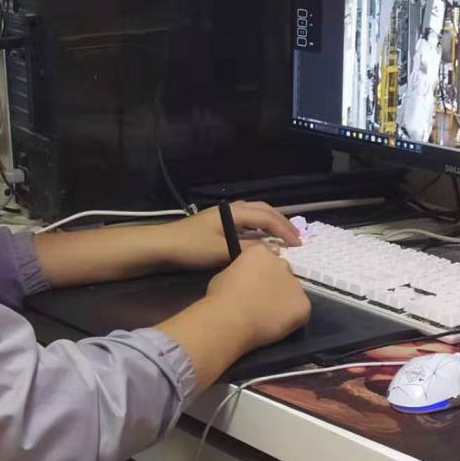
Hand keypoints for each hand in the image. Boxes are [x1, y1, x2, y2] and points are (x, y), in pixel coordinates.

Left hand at [159, 201, 302, 270]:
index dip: (284, 230)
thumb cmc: (191, 248)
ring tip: (282, 235)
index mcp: (233, 212)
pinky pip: (245, 220)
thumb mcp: (221, 251)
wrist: (162, 246)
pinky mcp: (216, 223)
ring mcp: (222, 215)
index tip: (298, 244)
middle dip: (281, 222)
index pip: (266, 217)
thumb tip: (273, 250)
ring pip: (254, 212)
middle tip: (296, 237)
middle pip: (263, 209)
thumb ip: (247, 250)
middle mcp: (230, 209)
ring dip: (270, 221)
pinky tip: (259, 238)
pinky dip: (258, 226)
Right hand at [206, 243, 310, 348]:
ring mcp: (295, 283)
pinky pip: (300, 310)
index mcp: (260, 252)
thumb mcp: (227, 273)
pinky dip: (292, 317)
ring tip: (268, 316)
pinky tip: (277, 324)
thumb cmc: (220, 297)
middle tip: (262, 301)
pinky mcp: (304, 304)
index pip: (268, 257)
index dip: (262, 272)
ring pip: (292, 291)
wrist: (230, 319)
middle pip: (283, 272)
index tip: (255, 284)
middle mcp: (282, 263)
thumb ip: (242, 272)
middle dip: (275, 284)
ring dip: (284, 300)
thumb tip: (247, 280)